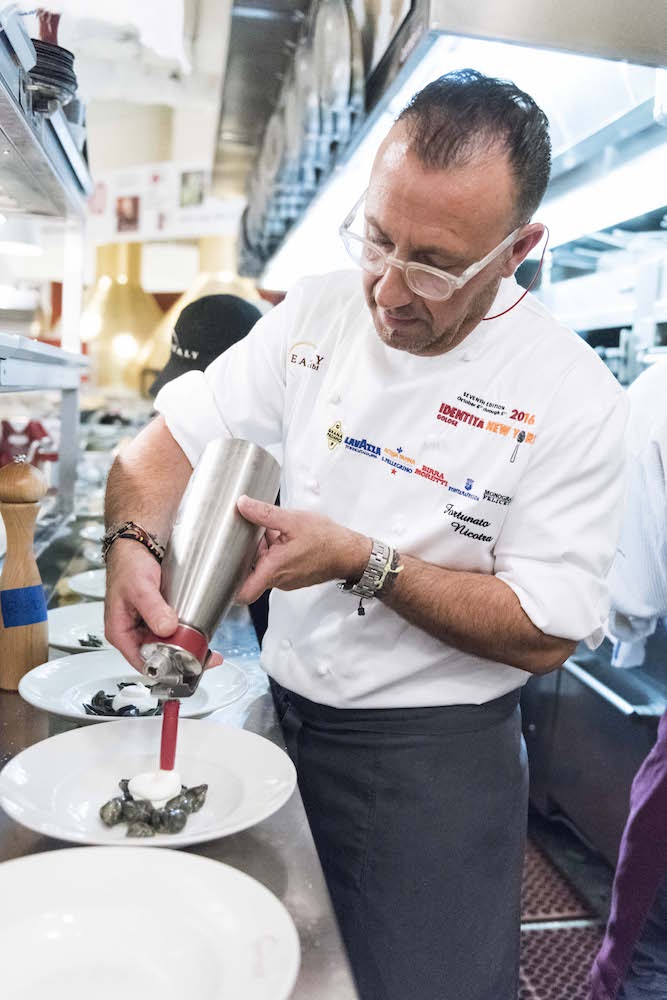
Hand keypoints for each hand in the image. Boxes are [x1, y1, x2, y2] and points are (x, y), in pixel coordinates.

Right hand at [104, 540, 222, 670]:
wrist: (138, 544)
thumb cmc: (128, 564)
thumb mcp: (140, 587)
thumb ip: (153, 609)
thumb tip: (166, 628)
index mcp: (120, 632)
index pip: (142, 662)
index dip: (165, 668)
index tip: (186, 667)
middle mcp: (133, 633)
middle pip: (158, 657)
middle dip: (181, 659)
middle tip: (204, 657)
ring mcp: (146, 626)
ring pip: (167, 645)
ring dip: (185, 647)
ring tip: (206, 648)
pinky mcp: (159, 617)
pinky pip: (173, 632)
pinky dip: (185, 634)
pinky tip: (199, 633)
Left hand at [235, 496, 371, 604]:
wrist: (350, 553)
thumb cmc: (327, 540)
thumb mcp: (293, 520)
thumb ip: (265, 513)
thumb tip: (242, 504)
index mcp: (274, 569)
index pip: (242, 593)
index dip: (226, 587)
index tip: (216, 573)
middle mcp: (278, 580)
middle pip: (250, 571)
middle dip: (246, 553)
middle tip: (244, 534)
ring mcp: (286, 580)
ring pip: (263, 566)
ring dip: (262, 550)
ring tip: (269, 532)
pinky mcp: (293, 576)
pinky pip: (275, 565)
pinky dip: (274, 552)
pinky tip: (280, 536)